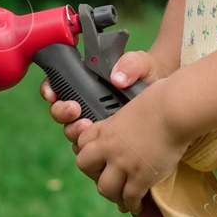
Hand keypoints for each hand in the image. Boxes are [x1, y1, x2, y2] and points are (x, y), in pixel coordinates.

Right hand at [39, 49, 168, 153]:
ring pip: (72, 134)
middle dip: (62, 113)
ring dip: (74, 131)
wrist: (166, 96)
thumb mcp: (141, 64)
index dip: (50, 90)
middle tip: (75, 110)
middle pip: (61, 114)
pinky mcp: (107, 144)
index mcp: (87, 85)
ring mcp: (95, 127)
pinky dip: (90, 151)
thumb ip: (130, 64)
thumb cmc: (149, 77)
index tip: (54, 93)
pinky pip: (90, 152)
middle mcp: (86, 106)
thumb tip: (117, 78)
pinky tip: (99, 147)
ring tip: (87, 126)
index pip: (58, 87)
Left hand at [73, 76, 190, 214]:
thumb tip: (130, 100)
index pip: (82, 143)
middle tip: (108, 178)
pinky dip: (132, 205)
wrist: (176, 110)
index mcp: (106, 127)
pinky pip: (130, 198)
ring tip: (122, 199)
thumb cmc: (162, 99)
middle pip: (84, 167)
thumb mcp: (135, 102)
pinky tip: (137, 206)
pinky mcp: (141, 177)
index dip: (88, 151)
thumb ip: (127, 112)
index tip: (98, 159)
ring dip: (113, 195)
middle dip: (94, 173)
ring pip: (105, 189)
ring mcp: (124, 164)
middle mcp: (109, 147)